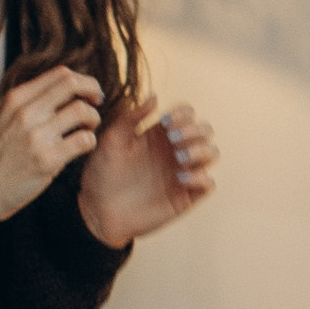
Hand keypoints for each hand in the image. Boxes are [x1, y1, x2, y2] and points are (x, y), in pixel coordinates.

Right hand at [0, 67, 101, 237]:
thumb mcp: (8, 118)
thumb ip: (33, 103)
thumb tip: (71, 89)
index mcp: (16, 98)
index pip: (60, 74)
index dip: (82, 80)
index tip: (87, 94)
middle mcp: (25, 112)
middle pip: (73, 84)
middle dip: (93, 91)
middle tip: (96, 105)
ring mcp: (36, 135)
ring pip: (83, 111)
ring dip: (93, 120)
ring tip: (86, 131)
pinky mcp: (47, 159)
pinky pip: (84, 140)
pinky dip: (90, 142)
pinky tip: (82, 149)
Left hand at [79, 94, 218, 247]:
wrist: (97, 211)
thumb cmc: (101, 175)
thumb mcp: (111, 140)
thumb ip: (132, 117)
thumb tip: (155, 97)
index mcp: (158, 135)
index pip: (187, 114)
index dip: (183, 113)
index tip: (165, 122)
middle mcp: (174, 152)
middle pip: (205, 130)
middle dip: (194, 130)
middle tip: (172, 140)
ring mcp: (182, 174)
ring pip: (212, 153)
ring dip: (201, 150)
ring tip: (179, 158)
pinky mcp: (185, 197)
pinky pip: (209, 183)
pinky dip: (201, 177)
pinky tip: (180, 178)